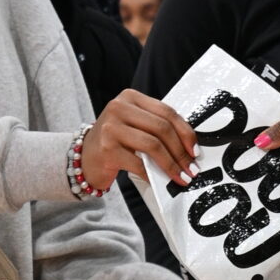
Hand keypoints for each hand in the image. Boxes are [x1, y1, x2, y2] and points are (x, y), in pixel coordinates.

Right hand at [79, 90, 195, 191]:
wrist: (84, 158)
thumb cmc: (115, 142)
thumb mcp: (135, 125)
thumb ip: (157, 127)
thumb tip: (189, 147)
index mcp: (130, 98)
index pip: (166, 112)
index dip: (186, 133)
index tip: (195, 151)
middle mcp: (119, 108)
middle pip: (162, 128)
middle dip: (181, 152)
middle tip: (191, 168)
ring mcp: (111, 127)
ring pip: (153, 145)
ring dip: (171, 164)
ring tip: (181, 177)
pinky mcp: (107, 149)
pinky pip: (139, 163)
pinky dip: (153, 175)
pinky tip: (160, 181)